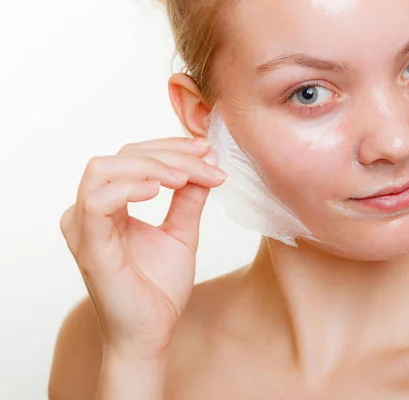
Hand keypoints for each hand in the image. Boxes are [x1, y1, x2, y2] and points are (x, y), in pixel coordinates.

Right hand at [60, 137, 226, 359]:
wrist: (152, 332)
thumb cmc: (160, 289)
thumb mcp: (181, 234)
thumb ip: (188, 200)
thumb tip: (205, 167)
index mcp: (109, 206)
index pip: (133, 158)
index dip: (170, 149)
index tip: (207, 151)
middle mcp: (90, 211)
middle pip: (122, 156)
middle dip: (168, 155)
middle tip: (206, 164)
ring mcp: (85, 227)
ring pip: (105, 169)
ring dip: (150, 166)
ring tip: (184, 178)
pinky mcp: (89, 245)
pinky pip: (97, 201)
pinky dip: (128, 187)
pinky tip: (158, 190)